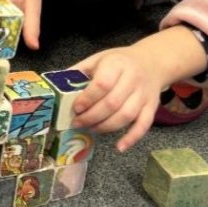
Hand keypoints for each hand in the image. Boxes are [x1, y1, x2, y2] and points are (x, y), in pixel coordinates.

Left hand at [73, 26, 206, 152]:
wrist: (151, 62)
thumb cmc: (119, 62)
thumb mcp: (98, 59)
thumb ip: (79, 71)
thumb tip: (55, 86)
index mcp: (117, 64)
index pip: (102, 84)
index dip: (88, 99)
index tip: (76, 108)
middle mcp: (133, 79)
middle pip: (113, 103)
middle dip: (92, 117)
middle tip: (78, 123)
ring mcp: (144, 94)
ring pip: (126, 115)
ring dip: (106, 127)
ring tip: (91, 129)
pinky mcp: (152, 107)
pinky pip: (144, 125)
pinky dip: (132, 138)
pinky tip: (119, 147)